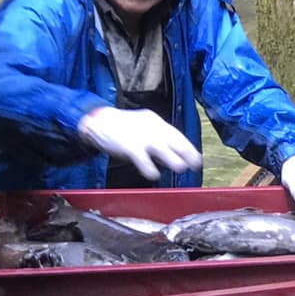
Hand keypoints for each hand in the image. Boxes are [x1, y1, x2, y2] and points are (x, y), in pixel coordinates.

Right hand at [79, 107, 201, 180]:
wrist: (97, 121)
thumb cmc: (120, 127)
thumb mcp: (142, 126)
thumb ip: (156, 138)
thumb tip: (171, 155)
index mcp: (154, 121)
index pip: (176, 134)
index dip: (188, 147)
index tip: (197, 158)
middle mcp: (150, 127)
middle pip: (173, 139)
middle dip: (187, 153)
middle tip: (195, 164)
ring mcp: (139, 135)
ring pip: (161, 147)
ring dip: (172, 159)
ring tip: (181, 168)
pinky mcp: (128, 145)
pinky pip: (142, 158)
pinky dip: (149, 167)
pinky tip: (154, 175)